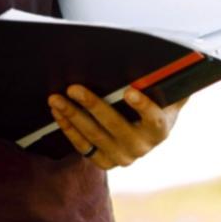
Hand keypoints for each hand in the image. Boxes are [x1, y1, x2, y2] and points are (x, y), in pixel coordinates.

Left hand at [49, 85, 183, 169]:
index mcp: (159, 129)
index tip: (129, 91)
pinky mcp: (104, 162)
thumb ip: (162, 80)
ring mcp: (122, 157)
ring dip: (72, 115)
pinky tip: (57, 112)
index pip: (154, 119)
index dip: (143, 106)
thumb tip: (157, 59)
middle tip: (73, 88)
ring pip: (94, 136)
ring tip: (56, 98)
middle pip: (115, 125)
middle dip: (92, 105)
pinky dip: (69, 128)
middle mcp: (141, 147)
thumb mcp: (164, 93)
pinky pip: (83, 146)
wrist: (147, 132)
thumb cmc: (154, 102)